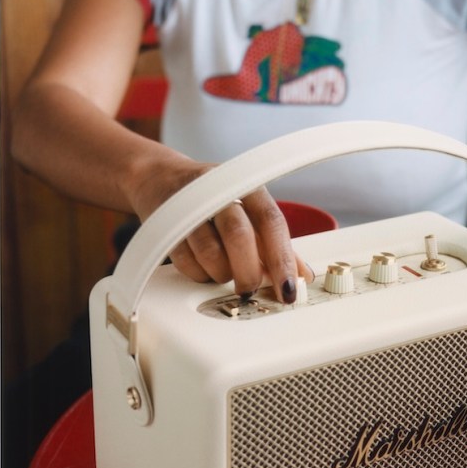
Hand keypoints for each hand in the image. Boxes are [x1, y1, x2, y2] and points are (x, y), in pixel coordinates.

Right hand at [132, 158, 311, 302]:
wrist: (162, 180)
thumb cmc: (215, 202)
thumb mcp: (250, 214)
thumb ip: (276, 245)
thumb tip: (304, 275)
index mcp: (249, 188)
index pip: (272, 223)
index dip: (282, 259)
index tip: (289, 288)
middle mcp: (219, 193)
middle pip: (239, 237)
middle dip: (248, 272)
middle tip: (250, 287)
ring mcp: (189, 207)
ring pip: (211, 253)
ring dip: (221, 274)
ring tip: (224, 270)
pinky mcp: (165, 225)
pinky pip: (187, 263)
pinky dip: (200, 273)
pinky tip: (203, 265)